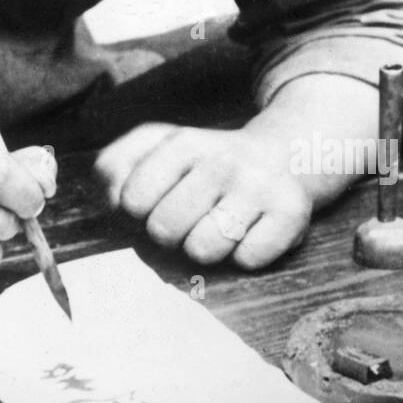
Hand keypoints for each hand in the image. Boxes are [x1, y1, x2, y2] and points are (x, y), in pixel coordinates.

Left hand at [94, 123, 311, 269]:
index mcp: (182, 143)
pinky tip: (248, 232)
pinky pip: (248, 259)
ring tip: (216, 226)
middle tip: (186, 218)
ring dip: (204, 248)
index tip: (153, 202)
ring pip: (204, 249)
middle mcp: (222, 160)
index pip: (132, 198)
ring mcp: (258, 186)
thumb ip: (114, 166)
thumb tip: (111, 200)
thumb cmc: (203, 163)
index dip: (136, 211)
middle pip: (164, 229)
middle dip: (168, 234)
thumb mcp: (154, 147)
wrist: (285, 155)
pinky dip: (243, 255)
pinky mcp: (291, 214)